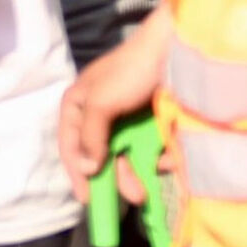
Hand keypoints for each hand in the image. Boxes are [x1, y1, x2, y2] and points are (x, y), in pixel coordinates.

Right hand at [59, 19, 167, 196]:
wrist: (175, 48)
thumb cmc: (130, 71)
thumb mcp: (101, 103)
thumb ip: (90, 137)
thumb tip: (85, 169)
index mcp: (78, 106)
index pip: (70, 146)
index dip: (77, 172)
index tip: (88, 198)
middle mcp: (101, 114)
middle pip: (102, 154)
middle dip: (117, 177)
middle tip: (134, 197)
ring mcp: (128, 117)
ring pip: (129, 153)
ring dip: (139, 172)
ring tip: (151, 188)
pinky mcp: (153, 119)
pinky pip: (152, 145)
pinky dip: (160, 155)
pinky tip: (169, 161)